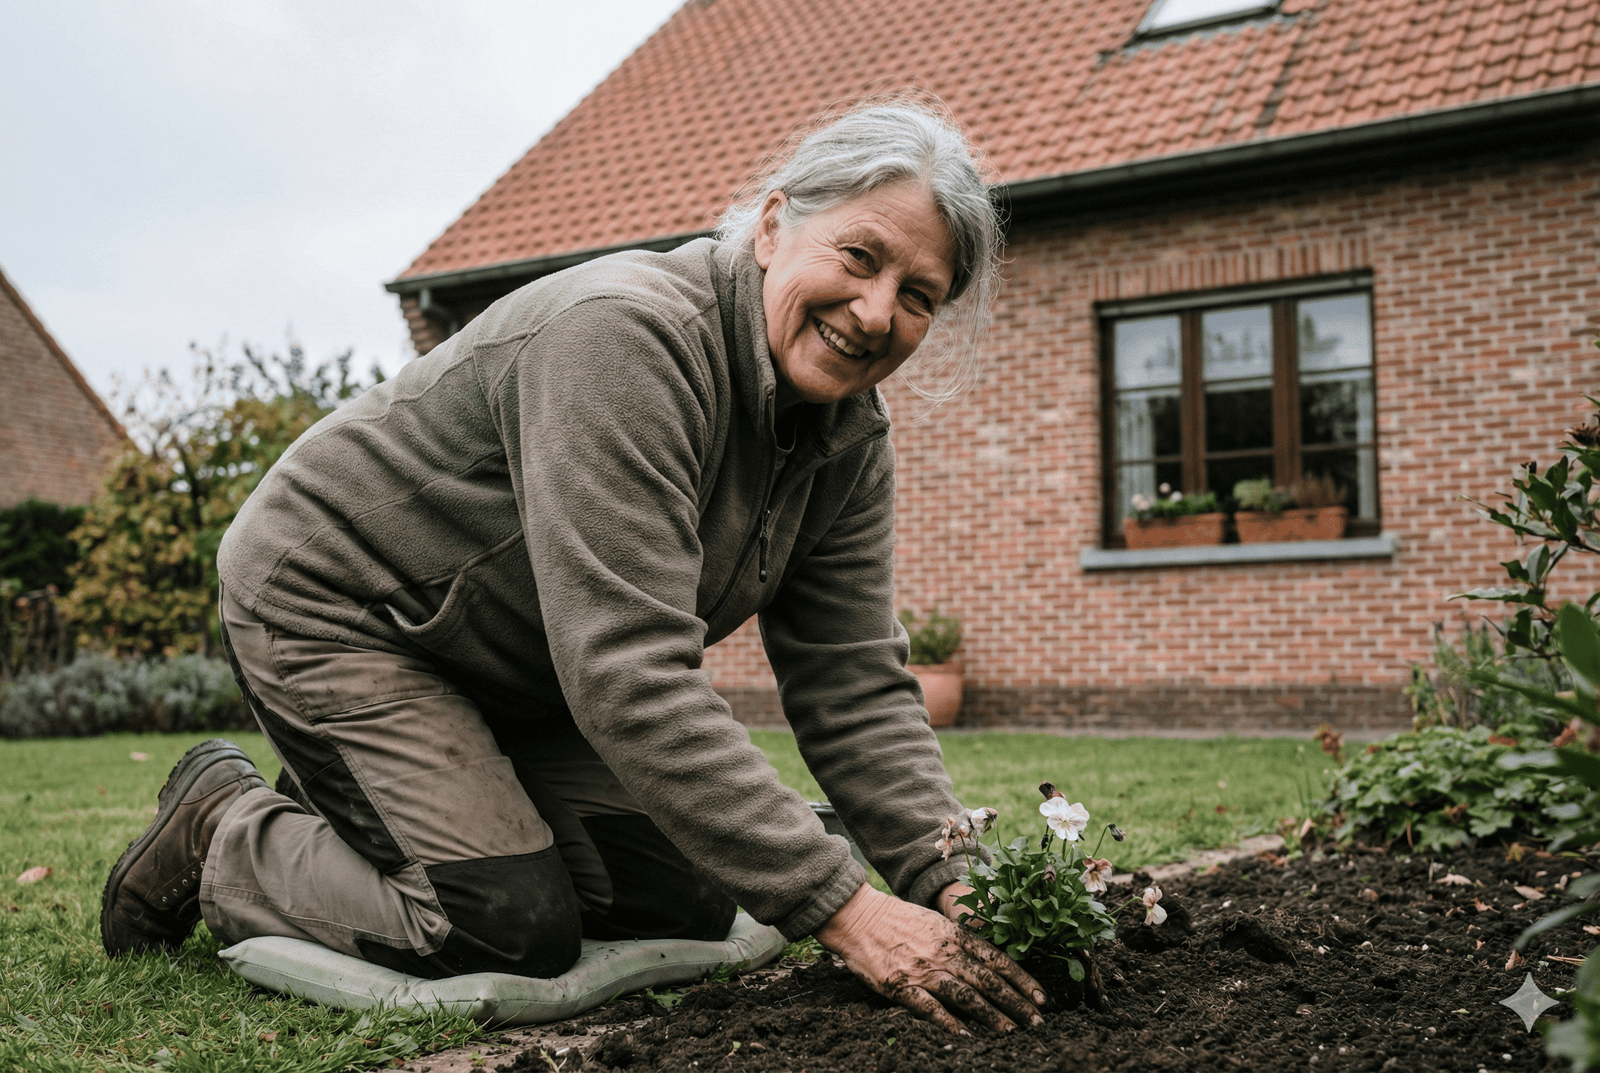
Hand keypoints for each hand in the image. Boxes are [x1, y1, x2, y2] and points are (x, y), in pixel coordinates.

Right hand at [813, 883, 1045, 1034]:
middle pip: (989, 982)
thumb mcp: (936, 922)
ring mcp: (924, 971)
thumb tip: (988, 964)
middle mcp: (945, 953)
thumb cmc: (899, 920)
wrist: (859, 917)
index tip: (1041, 998)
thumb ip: (960, 942)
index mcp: (955, 936)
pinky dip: (949, 1023)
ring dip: (991, 1016)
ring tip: (1010, 1032)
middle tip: (1037, 1023)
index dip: (1022, 980)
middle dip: (1017, 1004)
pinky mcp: (901, 987)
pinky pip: (930, 1009)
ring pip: (966, 997)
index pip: (998, 960)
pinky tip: (965, 1036)